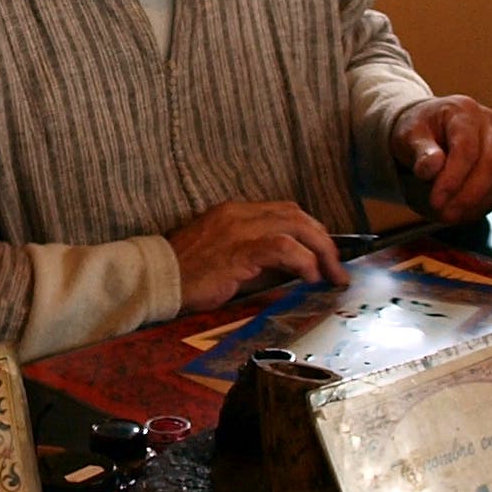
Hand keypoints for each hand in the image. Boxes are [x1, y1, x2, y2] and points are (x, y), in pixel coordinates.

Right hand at [168, 199, 349, 312]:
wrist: (154, 280)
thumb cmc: (186, 275)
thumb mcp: (226, 259)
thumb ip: (257, 258)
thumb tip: (291, 269)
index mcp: (234, 213)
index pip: (285, 211)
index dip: (311, 231)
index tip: (325, 254)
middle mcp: (239, 214)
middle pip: (297, 215)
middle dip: (324, 240)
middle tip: (336, 267)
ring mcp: (239, 230)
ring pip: (296, 226)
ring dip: (321, 250)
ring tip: (330, 275)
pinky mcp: (238, 250)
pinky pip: (283, 248)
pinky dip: (303, 261)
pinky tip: (310, 277)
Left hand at [391, 95, 491, 222]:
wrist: (428, 125)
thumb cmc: (417, 129)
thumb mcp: (408, 134)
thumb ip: (419, 150)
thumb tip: (431, 169)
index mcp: (464, 111)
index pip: (466, 148)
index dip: (453, 178)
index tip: (436, 201)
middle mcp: (488, 124)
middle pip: (490, 163)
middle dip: (468, 195)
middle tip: (446, 215)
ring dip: (477, 202)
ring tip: (451, 216)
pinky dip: (485, 202)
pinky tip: (464, 212)